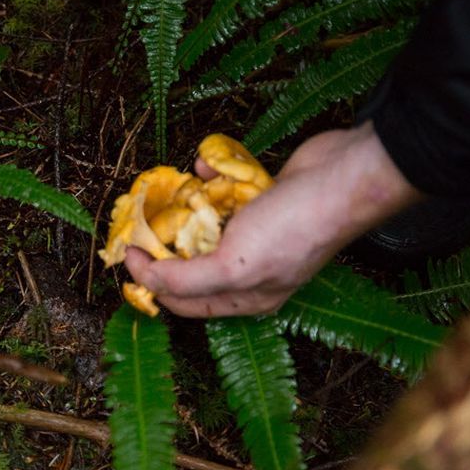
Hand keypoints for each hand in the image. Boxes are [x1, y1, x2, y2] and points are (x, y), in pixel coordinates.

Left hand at [124, 122, 421, 316]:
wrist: (342, 178)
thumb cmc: (292, 229)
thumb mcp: (233, 265)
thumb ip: (186, 279)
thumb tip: (146, 281)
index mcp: (244, 298)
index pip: (184, 302)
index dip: (152, 281)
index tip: (128, 253)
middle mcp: (250, 271)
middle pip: (191, 263)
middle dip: (166, 243)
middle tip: (142, 220)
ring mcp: (258, 234)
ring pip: (206, 225)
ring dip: (187, 207)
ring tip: (172, 192)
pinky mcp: (262, 200)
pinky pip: (224, 193)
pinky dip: (211, 179)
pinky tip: (204, 167)